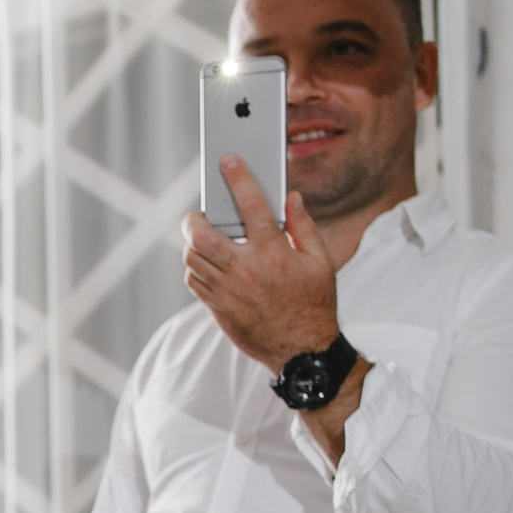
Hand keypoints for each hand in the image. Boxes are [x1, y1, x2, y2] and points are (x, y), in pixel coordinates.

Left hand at [181, 157, 345, 372]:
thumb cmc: (314, 304)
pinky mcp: (218, 309)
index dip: (239, 178)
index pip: (252, 206)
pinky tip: (206, 263)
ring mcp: (228, 292)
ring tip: (203, 238)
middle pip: (202, 236)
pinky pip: (194, 282)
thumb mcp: (320, 261)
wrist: (302, 351)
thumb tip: (290, 198)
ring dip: (192, 244)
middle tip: (199, 215)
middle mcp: (246, 271)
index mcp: (274, 253)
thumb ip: (304, 227)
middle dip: (193, 220)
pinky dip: (195, 268)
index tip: (228, 160)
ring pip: (193, 259)